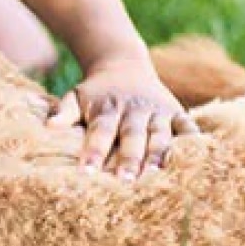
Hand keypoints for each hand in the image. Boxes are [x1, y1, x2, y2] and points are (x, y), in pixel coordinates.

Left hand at [47, 57, 196, 180]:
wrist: (123, 64)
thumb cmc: (96, 92)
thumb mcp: (76, 96)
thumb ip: (64, 112)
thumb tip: (48, 127)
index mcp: (108, 109)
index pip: (100, 132)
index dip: (93, 152)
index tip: (87, 174)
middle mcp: (135, 110)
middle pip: (132, 136)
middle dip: (130, 159)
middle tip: (126, 182)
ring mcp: (158, 111)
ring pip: (160, 135)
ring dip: (159, 155)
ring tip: (157, 177)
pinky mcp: (176, 112)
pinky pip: (187, 126)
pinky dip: (193, 141)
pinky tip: (196, 160)